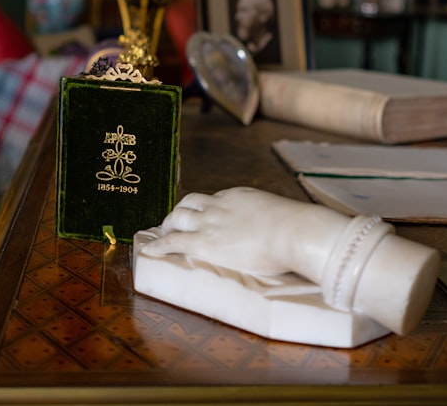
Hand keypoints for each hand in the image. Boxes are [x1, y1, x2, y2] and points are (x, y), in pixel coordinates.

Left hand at [139, 187, 347, 278]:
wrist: (294, 232)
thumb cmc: (297, 229)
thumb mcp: (285, 217)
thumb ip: (279, 221)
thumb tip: (296, 230)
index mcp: (239, 196)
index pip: (214, 199)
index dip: (205, 209)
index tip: (204, 217)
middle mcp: (220, 204)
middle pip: (189, 202)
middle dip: (179, 212)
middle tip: (173, 223)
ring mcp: (210, 222)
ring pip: (177, 217)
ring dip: (167, 225)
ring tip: (162, 236)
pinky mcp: (204, 242)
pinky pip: (173, 241)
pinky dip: (158, 244)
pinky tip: (149, 250)